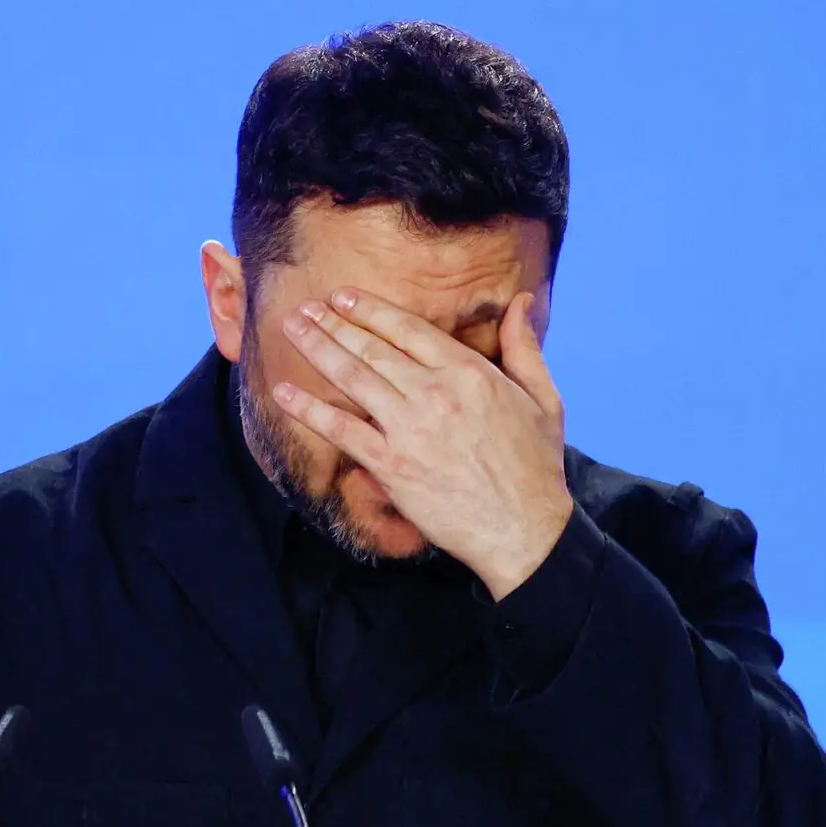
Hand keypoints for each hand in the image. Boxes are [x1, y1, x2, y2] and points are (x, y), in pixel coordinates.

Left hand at [276, 286, 573, 598]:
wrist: (523, 529)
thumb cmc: (535, 467)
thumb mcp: (542, 398)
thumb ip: (523, 346)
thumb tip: (521, 301)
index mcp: (470, 372)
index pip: (408, 329)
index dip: (370, 310)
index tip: (343, 297)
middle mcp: (435, 393)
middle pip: (372, 348)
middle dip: (334, 323)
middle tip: (304, 307)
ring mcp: (409, 429)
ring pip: (352, 378)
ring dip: (317, 348)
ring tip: (292, 328)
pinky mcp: (391, 466)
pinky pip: (341, 431)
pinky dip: (308, 410)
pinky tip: (283, 392)